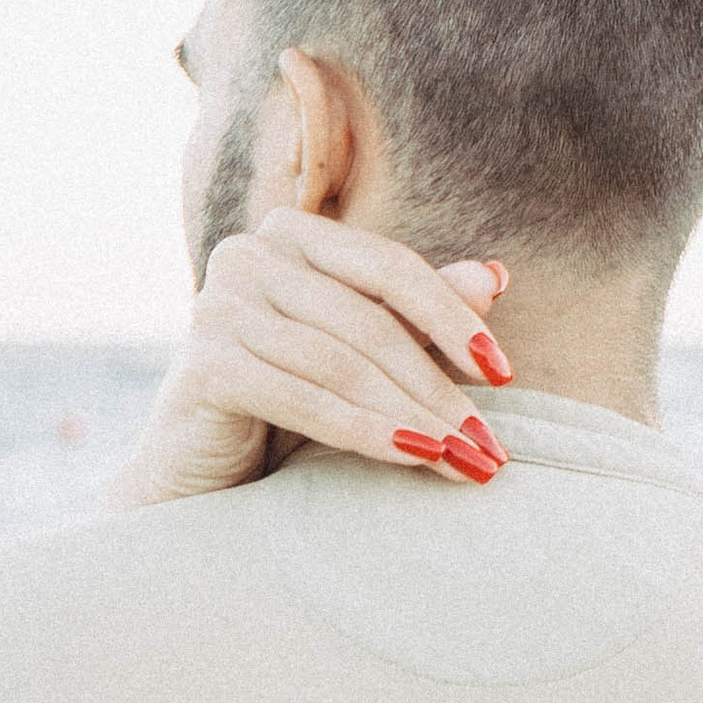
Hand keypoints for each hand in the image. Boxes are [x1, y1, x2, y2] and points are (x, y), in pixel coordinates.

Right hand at [115, 215, 513, 506]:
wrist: (198, 469)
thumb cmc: (288, 404)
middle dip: (440, 389)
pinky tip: (411, 457)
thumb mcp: (362, 353)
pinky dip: (364, 431)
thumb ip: (418, 311)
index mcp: (292, 233)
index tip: (505, 376)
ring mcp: (216, 305)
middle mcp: (247, 255)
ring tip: (463, 460)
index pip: (392, 268)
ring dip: (413, 417)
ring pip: (343, 363)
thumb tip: (497, 277)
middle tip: (490, 446)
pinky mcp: (201, 364)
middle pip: (371, 321)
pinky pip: (303, 398)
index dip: (454, 320)